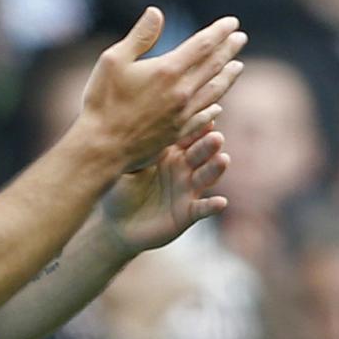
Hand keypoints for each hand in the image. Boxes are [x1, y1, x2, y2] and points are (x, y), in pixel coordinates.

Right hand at [74, 10, 245, 172]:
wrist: (102, 147)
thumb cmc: (102, 100)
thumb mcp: (114, 60)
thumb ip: (140, 36)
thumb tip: (157, 12)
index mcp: (167, 70)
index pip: (203, 45)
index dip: (219, 31)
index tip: (233, 22)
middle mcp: (182, 91)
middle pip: (214, 66)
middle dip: (229, 49)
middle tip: (241, 37)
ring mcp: (183, 114)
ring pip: (214, 91)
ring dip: (228, 76)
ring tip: (238, 66)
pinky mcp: (178, 132)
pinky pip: (204, 116)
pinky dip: (214, 105)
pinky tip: (219, 103)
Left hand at [102, 130, 229, 254]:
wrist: (116, 224)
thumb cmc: (118, 189)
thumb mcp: (125, 167)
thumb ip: (135, 149)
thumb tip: (133, 124)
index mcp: (168, 151)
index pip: (185, 135)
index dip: (195, 126)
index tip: (207, 114)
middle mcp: (182, 168)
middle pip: (200, 152)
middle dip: (208, 144)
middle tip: (216, 136)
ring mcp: (187, 190)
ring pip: (206, 177)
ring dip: (215, 168)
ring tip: (223, 159)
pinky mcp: (187, 213)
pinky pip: (202, 209)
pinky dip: (212, 206)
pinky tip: (221, 202)